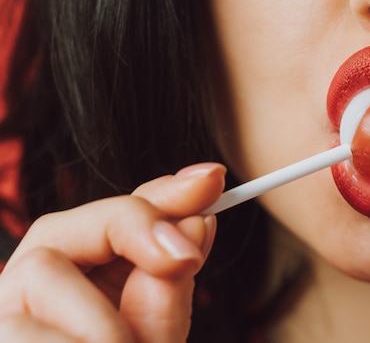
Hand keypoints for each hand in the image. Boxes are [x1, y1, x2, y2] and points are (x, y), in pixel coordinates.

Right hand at [0, 163, 225, 342]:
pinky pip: (36, 330)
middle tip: (182, 257)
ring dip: (107, 326)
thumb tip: (197, 222)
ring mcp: (1, 317)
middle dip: (133, 230)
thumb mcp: (150, 339)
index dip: (163, 192)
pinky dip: (84, 341)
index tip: (212, 178)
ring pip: (46, 274)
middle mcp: (28, 290)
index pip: (115, 217)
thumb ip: (165, 287)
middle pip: (67, 226)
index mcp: (77, 282)